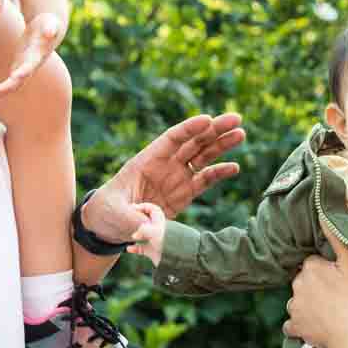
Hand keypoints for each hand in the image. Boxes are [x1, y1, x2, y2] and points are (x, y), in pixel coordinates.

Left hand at [0, 9, 65, 101]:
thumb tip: (50, 32)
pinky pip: (10, 82)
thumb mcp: (51, 23)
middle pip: (21, 79)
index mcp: (38, 55)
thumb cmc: (49, 24)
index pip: (31, 64)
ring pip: (15, 84)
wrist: (49, 30)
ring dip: (3, 91)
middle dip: (9, 86)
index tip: (15, 76)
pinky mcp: (19, 66)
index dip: (24, 70)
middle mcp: (32, 65)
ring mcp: (25, 68)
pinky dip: (1, 89)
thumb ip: (50, 28)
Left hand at [80, 112, 245, 244]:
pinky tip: (235, 167)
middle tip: (236, 119)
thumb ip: (134, 218)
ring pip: (202, 156)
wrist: (108, 226)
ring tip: (241, 134)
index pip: (171, 139)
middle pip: (192, 142)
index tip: (208, 120)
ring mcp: (175, 178)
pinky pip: (204, 180)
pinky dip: (219, 173)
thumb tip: (152, 228)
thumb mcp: (116, 214)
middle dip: (214, 130)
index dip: (189, 129)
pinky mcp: (183, 194)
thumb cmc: (107, 213)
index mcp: (146, 161)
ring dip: (221, 145)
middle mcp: (164, 165)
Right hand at [129, 202, 166, 260]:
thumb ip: (142, 230)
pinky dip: (135, 248)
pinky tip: (129, 249)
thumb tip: (134, 236)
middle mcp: (158, 230)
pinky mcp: (153, 251)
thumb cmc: (166, 242)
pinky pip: (142, 248)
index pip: (152, 209)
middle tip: (128, 220)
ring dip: (135, 235)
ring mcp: (155, 240)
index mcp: (160, 221)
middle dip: (137, 221)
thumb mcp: (153, 232)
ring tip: (128, 235)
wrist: (175, 259)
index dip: (143, 206)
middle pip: (146, 221)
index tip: (133, 208)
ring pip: (143, 235)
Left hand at [283, 223, 347, 347]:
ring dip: (307, 306)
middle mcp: (297, 285)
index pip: (312, 265)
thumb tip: (323, 215)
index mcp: (310, 268)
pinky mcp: (295, 326)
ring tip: (327, 313)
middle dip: (314, 287)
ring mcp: (294, 306)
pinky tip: (315, 326)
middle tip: (334, 297)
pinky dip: (300, 325)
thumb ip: (336, 239)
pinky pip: (292, 324)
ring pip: (297, 302)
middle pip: (303, 282)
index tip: (337, 281)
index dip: (325, 272)